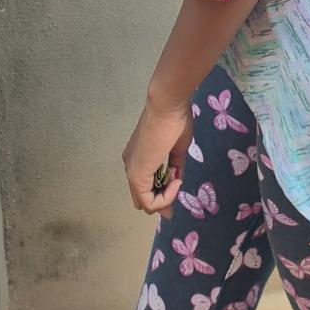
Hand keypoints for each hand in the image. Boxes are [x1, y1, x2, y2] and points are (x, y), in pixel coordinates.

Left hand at [121, 97, 191, 216]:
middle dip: (161, 200)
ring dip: (164, 198)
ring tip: (177, 178)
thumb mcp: (177, 150)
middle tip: (177, 187)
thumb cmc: (174, 121)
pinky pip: (148, 201)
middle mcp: (130, 166)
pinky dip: (165, 198)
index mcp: (138, 157)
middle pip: (141, 199)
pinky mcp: (136, 176)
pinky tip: (175, 180)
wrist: (168, 106)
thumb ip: (175, 168)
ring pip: (144, 203)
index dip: (162, 193)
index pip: (145, 186)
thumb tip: (177, 184)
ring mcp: (131, 172)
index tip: (178, 184)